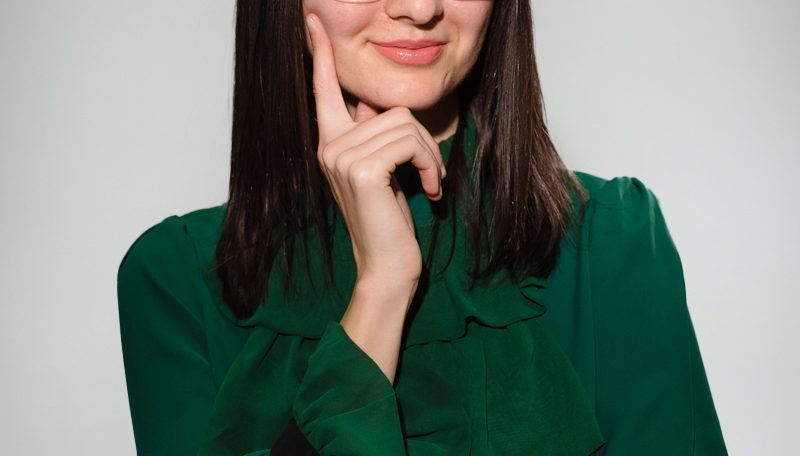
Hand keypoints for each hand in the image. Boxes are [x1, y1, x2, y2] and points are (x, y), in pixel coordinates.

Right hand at [306, 14, 446, 288]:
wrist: (386, 265)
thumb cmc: (387, 220)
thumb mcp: (379, 172)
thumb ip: (371, 136)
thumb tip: (366, 104)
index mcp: (330, 143)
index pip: (324, 90)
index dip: (320, 54)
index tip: (313, 21)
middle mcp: (329, 146)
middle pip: (391, 109)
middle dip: (424, 141)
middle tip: (431, 173)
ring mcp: (341, 156)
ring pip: (406, 124)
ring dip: (431, 154)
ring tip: (430, 183)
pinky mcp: (362, 169)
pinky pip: (411, 142)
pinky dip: (431, 164)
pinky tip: (430, 190)